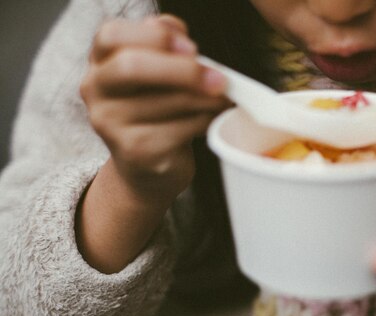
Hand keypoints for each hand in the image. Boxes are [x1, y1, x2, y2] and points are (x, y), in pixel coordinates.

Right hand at [80, 15, 229, 204]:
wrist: (147, 166)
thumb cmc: (156, 110)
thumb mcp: (156, 72)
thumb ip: (163, 44)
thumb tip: (178, 34)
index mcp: (100, 61)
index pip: (111, 34)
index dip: (154, 37)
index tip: (191, 47)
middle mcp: (96, 90)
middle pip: (132, 66)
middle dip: (184, 70)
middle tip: (219, 78)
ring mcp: (111, 124)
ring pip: (167, 101)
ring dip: (207, 99)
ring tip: (224, 98)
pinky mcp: (135, 151)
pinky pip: (180, 129)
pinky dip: (205, 121)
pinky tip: (214, 118)